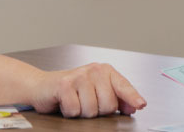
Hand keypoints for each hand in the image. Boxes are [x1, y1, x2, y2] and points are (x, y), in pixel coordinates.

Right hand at [29, 63, 146, 117]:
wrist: (43, 86)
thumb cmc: (72, 90)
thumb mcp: (96, 92)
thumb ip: (116, 98)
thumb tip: (133, 106)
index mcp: (105, 71)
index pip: (123, 86)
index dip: (132, 97)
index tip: (140, 105)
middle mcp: (94, 70)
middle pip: (108, 105)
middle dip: (98, 111)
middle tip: (86, 103)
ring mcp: (79, 76)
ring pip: (91, 110)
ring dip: (82, 112)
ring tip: (76, 102)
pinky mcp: (64, 84)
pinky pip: (75, 111)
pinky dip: (69, 112)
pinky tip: (65, 102)